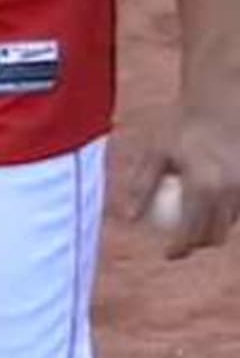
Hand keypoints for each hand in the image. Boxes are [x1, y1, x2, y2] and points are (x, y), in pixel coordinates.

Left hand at [125, 101, 239, 258]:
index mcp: (203, 186)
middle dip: (198, 243)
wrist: (224, 102)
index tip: (169, 254)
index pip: (191, 232)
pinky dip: (227, 211)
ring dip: (214, 227)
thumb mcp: (156, 153)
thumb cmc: (182, 126)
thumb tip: (128, 218)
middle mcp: (230, 191)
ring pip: (230, 222)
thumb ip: (142, 186)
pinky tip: (211, 201)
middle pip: (215, 234)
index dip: (180, 249)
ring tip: (193, 219)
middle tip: (181, 242)